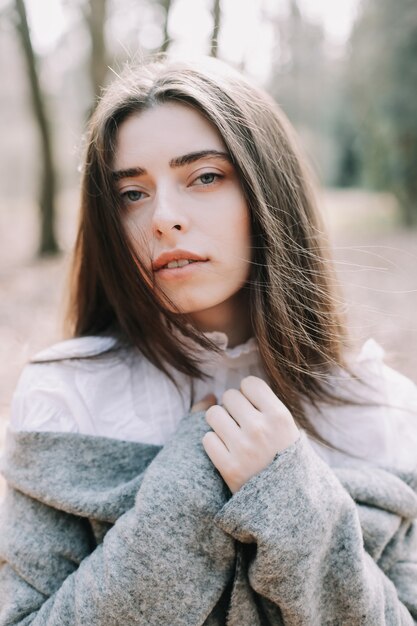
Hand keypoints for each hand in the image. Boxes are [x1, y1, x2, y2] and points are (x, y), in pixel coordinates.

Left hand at [201, 376, 298, 493]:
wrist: (288, 505)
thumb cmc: (286, 460)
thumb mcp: (289, 430)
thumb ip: (266, 407)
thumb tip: (237, 389)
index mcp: (279, 416)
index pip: (249, 384)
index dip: (248, 393)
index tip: (251, 406)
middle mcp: (260, 429)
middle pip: (229, 396)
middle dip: (232, 407)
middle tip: (239, 422)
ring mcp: (243, 448)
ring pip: (213, 414)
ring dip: (219, 422)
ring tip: (230, 434)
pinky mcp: (228, 467)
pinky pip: (207, 439)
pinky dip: (214, 444)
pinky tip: (226, 452)